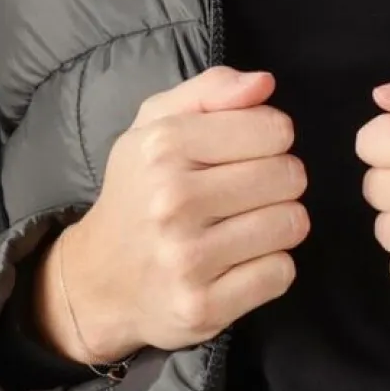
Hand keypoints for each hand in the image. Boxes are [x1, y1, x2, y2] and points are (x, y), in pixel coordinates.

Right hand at [33, 67, 308, 362]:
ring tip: (243, 227)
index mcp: (163, 147)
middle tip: (246, 195)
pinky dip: (270, 268)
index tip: (246, 154)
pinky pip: (281, 273)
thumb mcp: (157, 125)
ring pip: (292, 224)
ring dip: (278, 225)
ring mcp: (187, 258)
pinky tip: (239, 263)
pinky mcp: (203, 306)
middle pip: (290, 176)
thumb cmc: (139, 192)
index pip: (275, 129)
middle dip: (278, 182)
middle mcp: (172, 201)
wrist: (97, 281)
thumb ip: (211, 90)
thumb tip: (264, 84)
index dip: (270, 139)